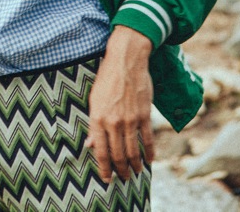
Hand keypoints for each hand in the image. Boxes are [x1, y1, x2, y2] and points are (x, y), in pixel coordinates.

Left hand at [86, 26, 154, 182]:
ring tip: (135, 172)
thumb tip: (90, 144)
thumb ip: (93, 124)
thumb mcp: (93, 100)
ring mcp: (130, 119)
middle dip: (120, 170)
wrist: (126, 60)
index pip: (100, 151)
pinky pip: (147, 138)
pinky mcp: (144, 114)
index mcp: (98, 119)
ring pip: (132, 150)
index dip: (103, 168)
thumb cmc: (106, 78)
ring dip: (134, 165)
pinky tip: (149, 160)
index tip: (106, 179)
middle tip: (122, 178)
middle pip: (117, 154)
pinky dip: (149, 152)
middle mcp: (114, 122)